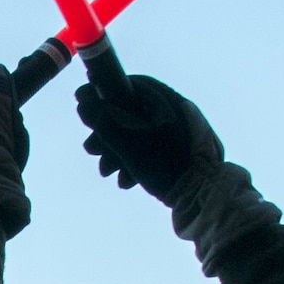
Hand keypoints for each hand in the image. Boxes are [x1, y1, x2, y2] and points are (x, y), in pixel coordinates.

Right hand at [75, 75, 221, 205]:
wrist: (202, 198)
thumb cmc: (167, 167)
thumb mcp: (129, 144)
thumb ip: (104, 122)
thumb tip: (83, 103)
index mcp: (169, 102)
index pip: (131, 85)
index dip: (103, 92)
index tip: (81, 101)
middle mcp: (176, 113)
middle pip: (131, 112)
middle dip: (106, 132)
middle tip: (90, 149)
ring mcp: (179, 134)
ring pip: (138, 134)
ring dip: (116, 152)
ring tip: (106, 171)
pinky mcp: (179, 154)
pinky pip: (149, 150)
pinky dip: (133, 162)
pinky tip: (125, 180)